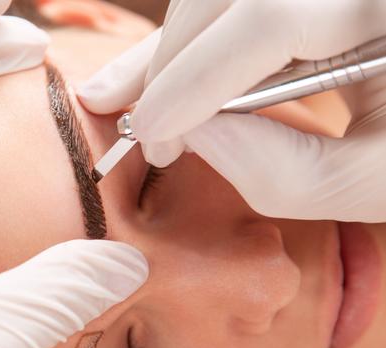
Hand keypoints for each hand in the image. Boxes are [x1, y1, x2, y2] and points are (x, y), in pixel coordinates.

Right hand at [79, 0, 385, 220]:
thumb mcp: (384, 183)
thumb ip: (285, 173)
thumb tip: (194, 136)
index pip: (266, 22)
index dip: (190, 80)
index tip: (147, 134)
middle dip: (171, 61)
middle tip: (137, 123)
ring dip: (177, 46)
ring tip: (134, 93)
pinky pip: (244, 4)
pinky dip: (206, 38)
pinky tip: (175, 69)